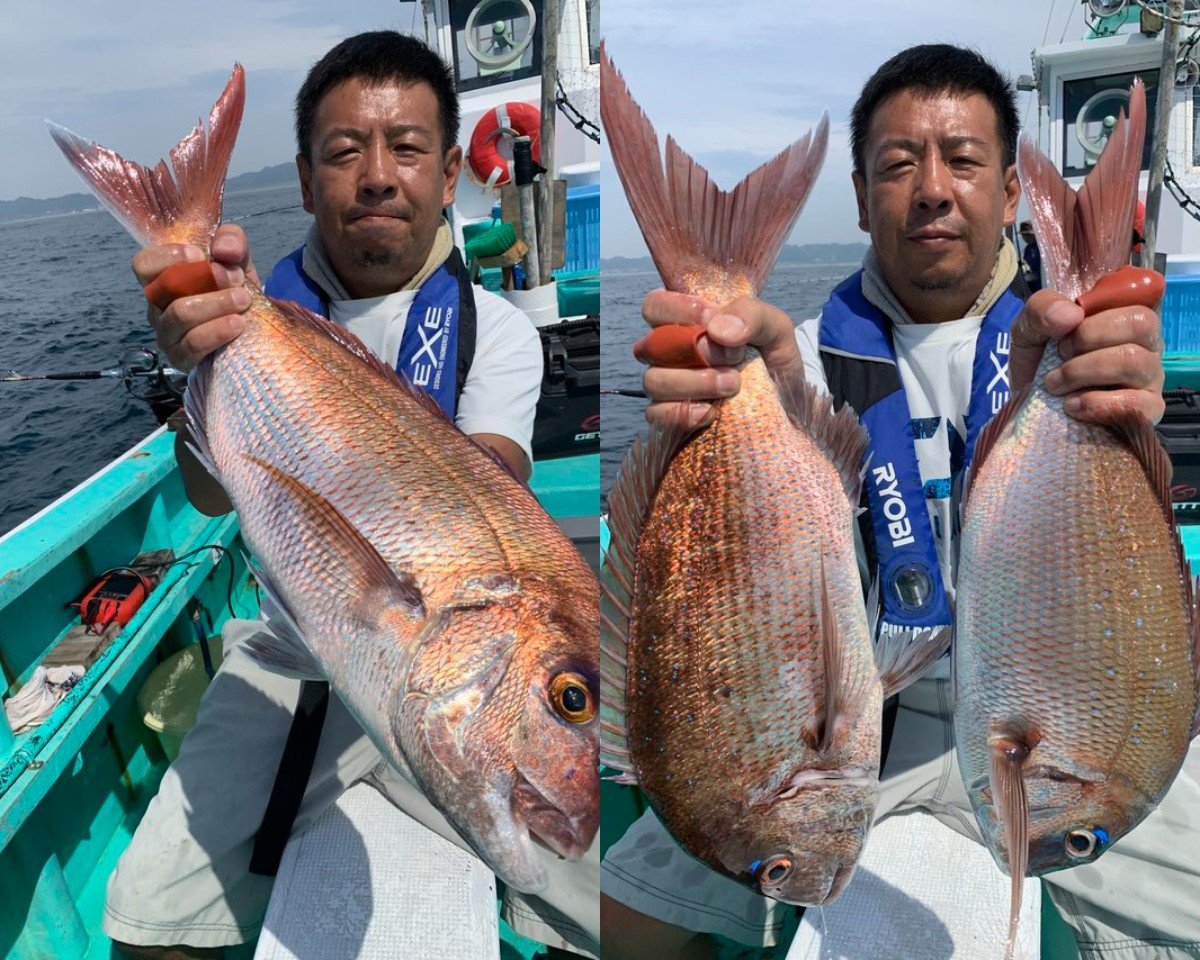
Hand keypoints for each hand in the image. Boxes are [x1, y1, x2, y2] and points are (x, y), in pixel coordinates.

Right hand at [134, 223, 259, 370]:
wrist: (253, 330)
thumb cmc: (234, 290)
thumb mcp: (236, 260)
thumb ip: (232, 242)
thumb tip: (223, 248)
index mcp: (163, 278)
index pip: (143, 263)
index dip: (169, 256)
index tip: (201, 255)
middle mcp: (157, 306)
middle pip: (165, 287)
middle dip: (204, 278)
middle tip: (236, 279)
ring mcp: (166, 334)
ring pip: (180, 314)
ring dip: (216, 303)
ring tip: (243, 300)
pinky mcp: (181, 358)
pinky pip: (192, 344)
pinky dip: (218, 331)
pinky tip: (238, 324)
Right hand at [636, 290, 801, 428]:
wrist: (787, 406)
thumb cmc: (773, 360)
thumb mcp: (776, 328)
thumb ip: (751, 315)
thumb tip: (716, 328)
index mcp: (687, 323)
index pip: (656, 306)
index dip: (678, 310)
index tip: (713, 318)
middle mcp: (670, 353)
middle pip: (650, 346)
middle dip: (691, 350)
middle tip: (733, 358)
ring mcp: (668, 387)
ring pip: (654, 381)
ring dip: (694, 382)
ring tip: (732, 385)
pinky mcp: (671, 419)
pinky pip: (657, 416)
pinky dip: (682, 414)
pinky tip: (710, 412)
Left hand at [1009, 288, 1164, 424]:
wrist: (1028, 406)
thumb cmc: (1038, 362)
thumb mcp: (1029, 328)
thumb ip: (1042, 308)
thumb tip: (1071, 315)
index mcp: (1123, 314)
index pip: (1140, 292)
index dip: (1098, 308)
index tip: (1066, 327)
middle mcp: (1145, 342)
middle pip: (1141, 323)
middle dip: (1088, 337)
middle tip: (1059, 354)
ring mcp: (1150, 376)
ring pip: (1134, 361)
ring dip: (1084, 371)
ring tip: (1055, 384)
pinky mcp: (1147, 410)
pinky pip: (1139, 404)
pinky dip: (1097, 404)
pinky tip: (1071, 406)